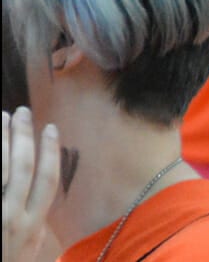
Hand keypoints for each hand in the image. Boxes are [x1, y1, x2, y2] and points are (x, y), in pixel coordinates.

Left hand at [3, 108, 59, 261]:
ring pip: (0, 169)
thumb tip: (39, 203)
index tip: (51, 128)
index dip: (50, 152)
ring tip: (1, 118)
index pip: (46, 180)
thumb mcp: (29, 249)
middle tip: (21, 112)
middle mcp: (13, 216)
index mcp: (32, 224)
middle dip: (23, 137)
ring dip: (2, 141)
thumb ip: (34, 225)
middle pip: (22, 168)